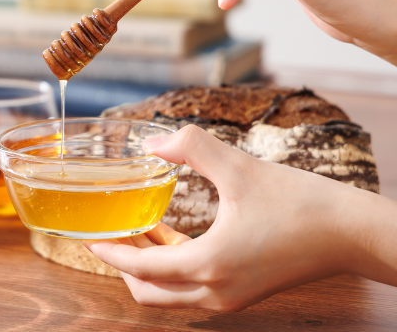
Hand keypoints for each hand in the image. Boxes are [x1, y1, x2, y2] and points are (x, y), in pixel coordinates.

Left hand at [83, 125, 396, 310]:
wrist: (352, 234)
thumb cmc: (301, 203)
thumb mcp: (240, 167)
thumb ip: (192, 147)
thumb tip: (151, 141)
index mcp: (210, 265)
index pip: (142, 268)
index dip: (111, 251)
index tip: (87, 237)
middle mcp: (215, 292)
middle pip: (149, 292)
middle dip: (123, 265)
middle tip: (108, 235)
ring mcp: (230, 298)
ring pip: (170, 294)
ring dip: (148, 266)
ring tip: (137, 228)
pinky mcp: (242, 294)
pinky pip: (191, 289)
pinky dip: (173, 267)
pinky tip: (171, 233)